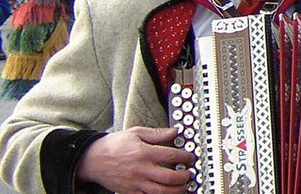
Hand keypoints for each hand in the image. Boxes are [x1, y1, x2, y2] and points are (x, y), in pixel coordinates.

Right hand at [76, 126, 194, 193]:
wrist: (92, 159)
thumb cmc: (114, 145)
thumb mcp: (135, 132)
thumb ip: (157, 133)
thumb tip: (175, 131)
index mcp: (143, 152)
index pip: (171, 156)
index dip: (185, 157)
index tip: (191, 158)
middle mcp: (140, 169)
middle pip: (169, 177)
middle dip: (184, 177)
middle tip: (190, 174)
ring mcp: (135, 183)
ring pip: (161, 191)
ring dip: (176, 190)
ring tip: (183, 186)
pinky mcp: (130, 192)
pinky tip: (168, 193)